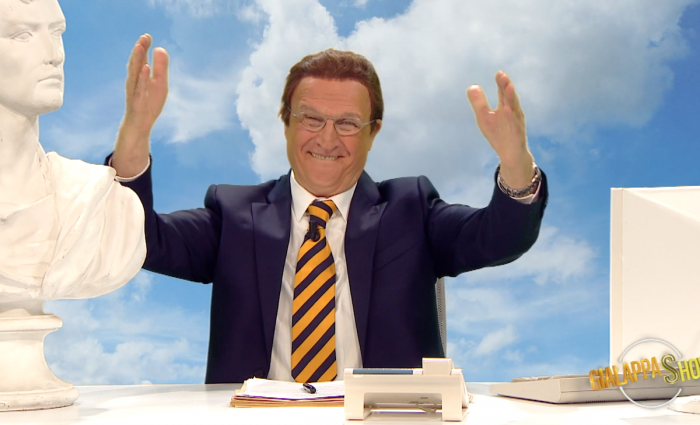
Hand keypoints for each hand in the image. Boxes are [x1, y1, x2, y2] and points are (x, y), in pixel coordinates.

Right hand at [113, 34, 168, 177]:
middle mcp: (134, 81)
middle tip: (144, 36)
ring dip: (137, 59)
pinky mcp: (137, 100)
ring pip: (134, 72)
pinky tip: (145, 67)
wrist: (140, 125)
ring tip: (140, 46)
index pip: (141, 59)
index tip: (148, 35)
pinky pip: (139, 87)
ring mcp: (134, 91)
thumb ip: (160, 67)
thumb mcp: (160, 84)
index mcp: (140, 77)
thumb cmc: (149, 104)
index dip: (144, 47)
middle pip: (135, 62)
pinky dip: (142, 77)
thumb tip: (160, 48)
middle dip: (139, 49)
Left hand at [467, 71, 534, 188]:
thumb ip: (479, 102)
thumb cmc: (498, 134)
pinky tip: (507, 109)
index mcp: (505, 106)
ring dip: (511, 97)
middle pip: (509, 97)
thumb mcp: (484, 117)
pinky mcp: (517, 133)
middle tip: (502, 75)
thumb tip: (472, 86)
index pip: (503, 92)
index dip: (501, 83)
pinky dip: (511, 116)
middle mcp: (513, 112)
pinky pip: (514, 124)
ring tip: (508, 86)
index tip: (498, 73)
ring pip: (514, 108)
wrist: (511, 154)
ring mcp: (516, 122)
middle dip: (506, 86)